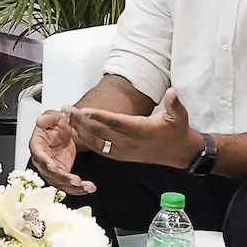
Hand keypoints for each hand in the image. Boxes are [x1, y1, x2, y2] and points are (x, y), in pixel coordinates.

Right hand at [29, 110, 94, 194]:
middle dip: (63, 179)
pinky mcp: (61, 175)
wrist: (64, 132)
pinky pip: (68, 185)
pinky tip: (88, 188)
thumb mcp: (54, 117)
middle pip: (50, 173)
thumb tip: (40, 120)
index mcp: (37, 145)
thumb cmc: (55, 125)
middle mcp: (42, 160)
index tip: (53, 167)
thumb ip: (48, 118)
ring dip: (73, 187)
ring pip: (60, 183)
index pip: (39, 155)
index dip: (46, 162)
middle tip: (76, 181)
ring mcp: (51, 170)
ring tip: (87, 186)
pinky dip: (78, 188)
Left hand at [73, 90, 203, 168]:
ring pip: (97, 142)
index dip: (99, 117)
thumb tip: (173, 91)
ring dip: (80, 131)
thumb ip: (174, 103)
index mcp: (141, 130)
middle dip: (81, 121)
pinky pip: (100, 150)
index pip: (116, 123)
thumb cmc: (176, 131)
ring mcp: (124, 151)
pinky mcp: (121, 156)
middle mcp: (130, 142)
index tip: (84, 110)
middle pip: (101, 132)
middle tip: (66, 109)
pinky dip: (87, 142)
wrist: (179, 153)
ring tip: (67, 118)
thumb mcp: (180, 116)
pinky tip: (76, 133)